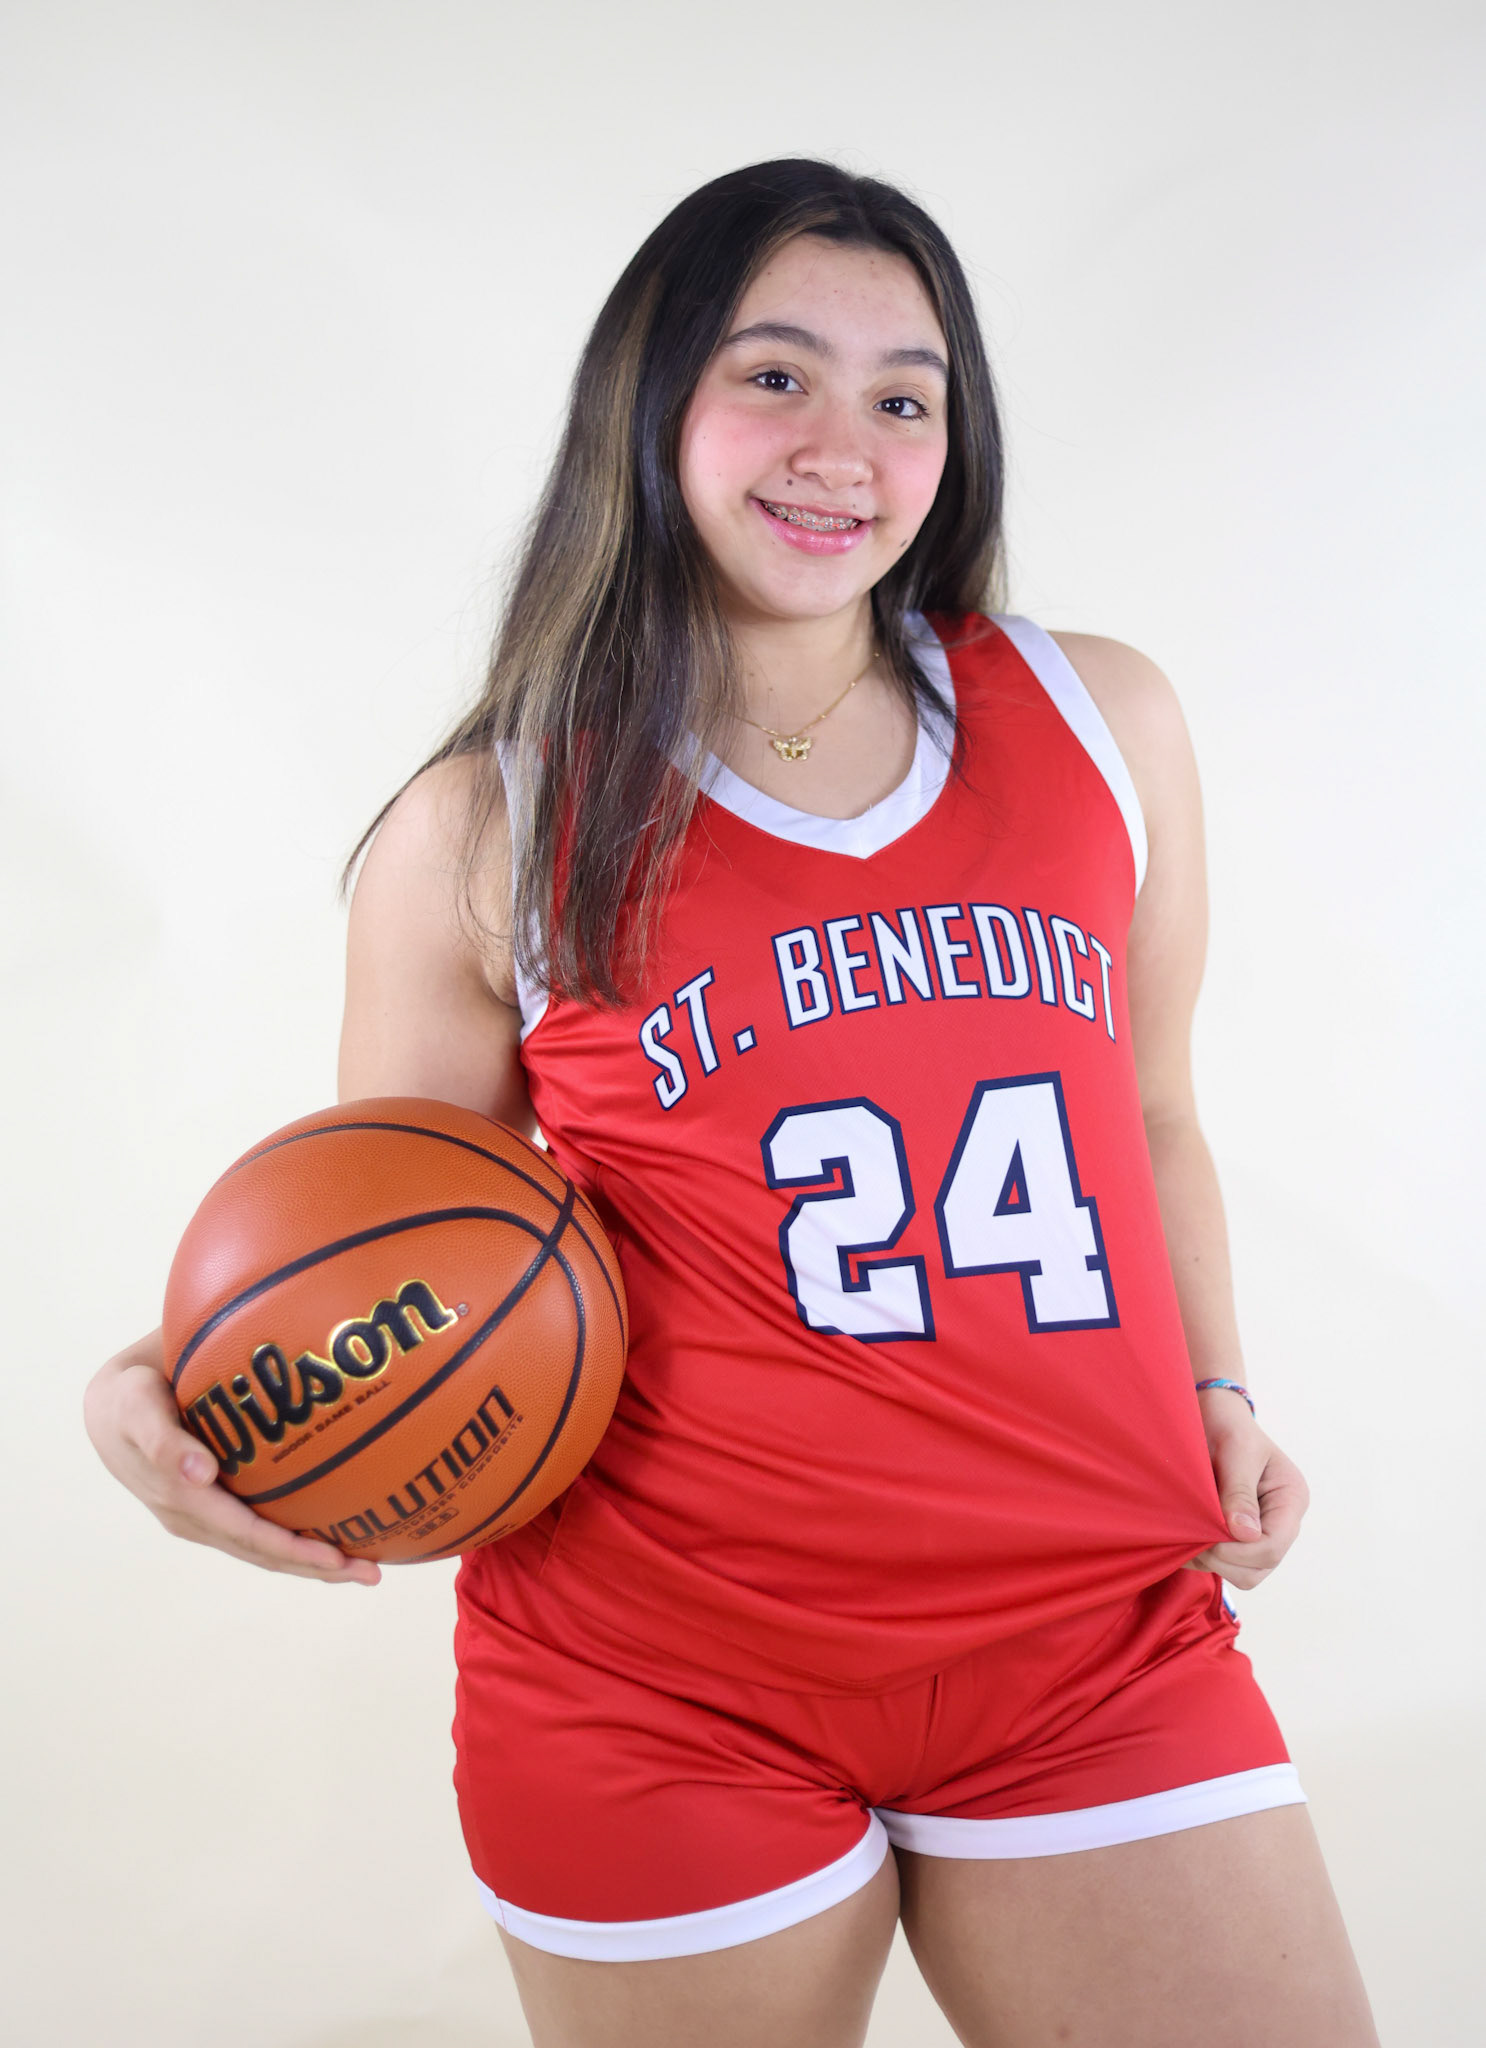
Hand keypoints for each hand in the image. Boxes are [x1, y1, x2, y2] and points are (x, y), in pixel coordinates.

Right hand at [83, 1330, 380, 1584]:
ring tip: (366, 1564)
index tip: (338, 1558)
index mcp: (183, 1504)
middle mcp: (198, 1519)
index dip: (293, 1551)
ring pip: (267, 1546)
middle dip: (318, 1568)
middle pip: (265, 1553)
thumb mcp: (137, 1412)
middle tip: (372, 1574)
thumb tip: (200, 1475)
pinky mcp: (216, 1503)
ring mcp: (207, 1516)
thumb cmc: (129, 1400)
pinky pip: (262, 1526)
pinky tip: (334, 1528)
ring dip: (314, 1560)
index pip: (249, 1536)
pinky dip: (299, 1535)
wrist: (111, 1403)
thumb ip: (165, 1441)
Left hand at [1181, 1386, 1308, 1591]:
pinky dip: (1205, 1557)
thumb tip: (1244, 1534)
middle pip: (1260, 1567)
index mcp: (1291, 1499)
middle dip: (1224, 1558)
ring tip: (1186, 1534)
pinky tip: (1185, 1536)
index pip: (1273, 1546)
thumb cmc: (1227, 1426)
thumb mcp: (1236, 1450)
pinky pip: (1227, 1564)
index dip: (1239, 1551)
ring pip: (1243, 1572)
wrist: (1213, 1416)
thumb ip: (1239, 1491)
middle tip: (1191, 1534)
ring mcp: (1262, 1530)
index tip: (1205, 1535)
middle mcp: (1282, 1520)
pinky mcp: (1240, 1535)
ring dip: (1212, 1560)